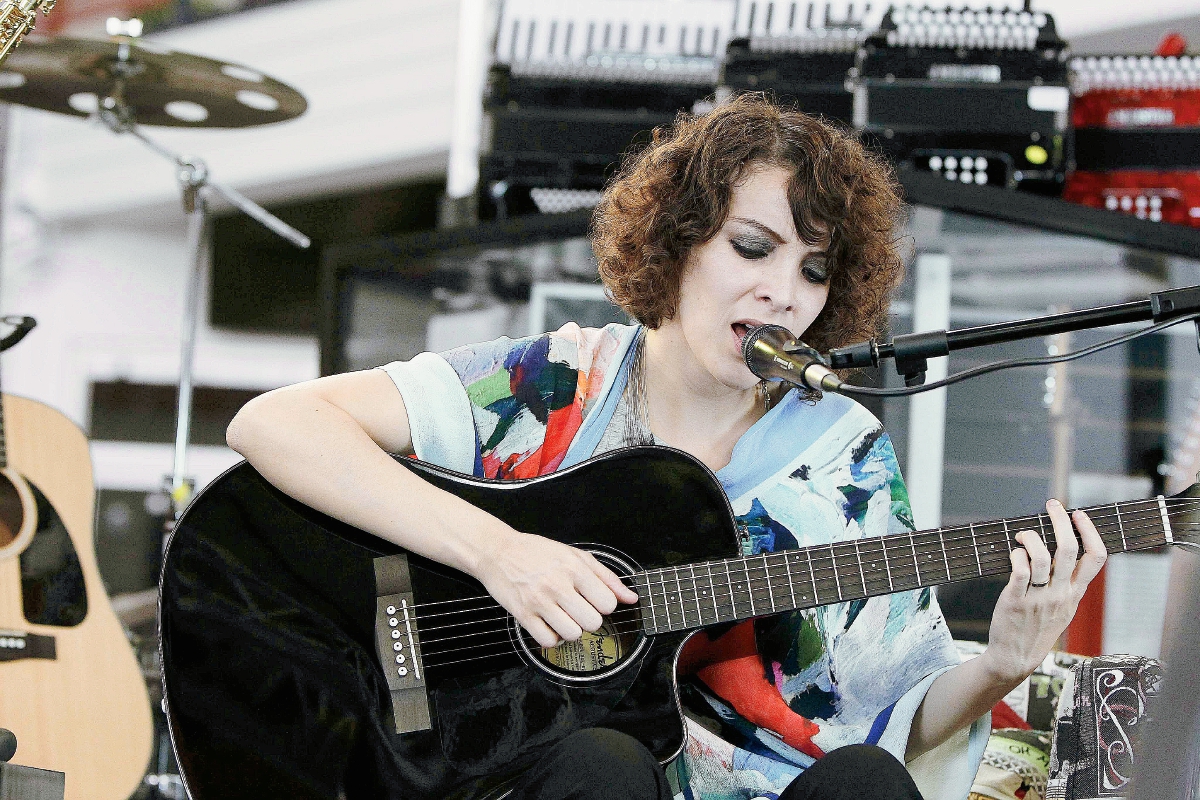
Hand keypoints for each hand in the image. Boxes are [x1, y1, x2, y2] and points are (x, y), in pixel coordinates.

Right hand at [471, 528, 638, 648]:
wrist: (498, 551)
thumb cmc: (537, 552)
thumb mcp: (575, 555)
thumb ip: (606, 577)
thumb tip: (631, 597)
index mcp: (574, 568)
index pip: (607, 603)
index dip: (604, 605)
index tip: (594, 600)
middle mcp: (557, 585)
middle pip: (592, 622)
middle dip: (589, 619)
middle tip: (578, 609)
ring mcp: (539, 601)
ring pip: (572, 634)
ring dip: (571, 629)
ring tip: (563, 617)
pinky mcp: (522, 615)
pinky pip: (548, 641)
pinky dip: (552, 638)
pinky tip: (549, 624)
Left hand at [982, 499, 1107, 683]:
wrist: (1016, 657)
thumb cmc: (1038, 628)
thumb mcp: (1064, 608)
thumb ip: (1068, 583)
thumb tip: (1064, 550)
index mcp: (1076, 593)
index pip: (1096, 558)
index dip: (1090, 532)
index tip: (1079, 514)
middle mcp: (1061, 593)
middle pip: (1068, 549)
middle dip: (1061, 520)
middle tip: (1052, 505)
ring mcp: (1039, 597)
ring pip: (1043, 557)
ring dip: (1032, 537)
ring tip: (1023, 534)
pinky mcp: (1016, 600)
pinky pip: (1020, 570)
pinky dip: (1017, 555)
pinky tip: (1014, 553)